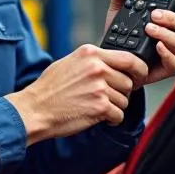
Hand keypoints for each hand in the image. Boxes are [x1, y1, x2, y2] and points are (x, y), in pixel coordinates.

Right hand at [5, 44, 148, 144]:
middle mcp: (97, 68)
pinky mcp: (99, 107)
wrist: (35, 109)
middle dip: (122, 92)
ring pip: (125, 100)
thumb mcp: (70, 62)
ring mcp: (99, 88)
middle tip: (107, 97)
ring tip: (96, 107)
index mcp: (90, 53)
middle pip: (128, 81)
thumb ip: (93, 61)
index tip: (139, 76)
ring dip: (114, 107)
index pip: (129, 58)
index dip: (139, 69)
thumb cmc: (49, 89)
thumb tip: (113, 65)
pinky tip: (97, 117)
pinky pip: (118, 115)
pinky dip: (111, 120)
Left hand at [103, 0, 174, 87]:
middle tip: (157, 13)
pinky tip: (156, 45)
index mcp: (171, 17)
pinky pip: (174, 62)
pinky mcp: (167, 67)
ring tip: (149, 28)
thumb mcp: (118, 11)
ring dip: (166, 33)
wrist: (114, 63)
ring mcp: (173, 50)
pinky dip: (166, 53)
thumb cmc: (122, 37)